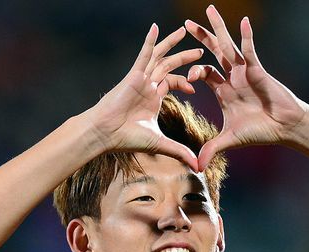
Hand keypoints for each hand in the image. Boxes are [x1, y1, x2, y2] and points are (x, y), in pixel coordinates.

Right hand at [81, 24, 202, 170]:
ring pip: (159, 56)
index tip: (196, 87)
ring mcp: (141, 78)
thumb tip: (198, 167)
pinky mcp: (134, 75)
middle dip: (185, 58)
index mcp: (153, 98)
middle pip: (169, 66)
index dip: (186, 82)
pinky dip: (150, 41)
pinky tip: (157, 27)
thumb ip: (180, 151)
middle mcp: (148, 85)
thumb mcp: (161, 144)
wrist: (106, 133)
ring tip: (185, 32)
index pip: (172, 82)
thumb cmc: (127, 138)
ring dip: (173, 45)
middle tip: (201, 50)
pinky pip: (144, 54)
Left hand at [185, 6, 308, 169]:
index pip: (202, 73)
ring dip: (218, 28)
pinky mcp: (258, 70)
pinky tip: (243, 21)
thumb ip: (212, 149)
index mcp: (223, 90)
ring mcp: (245, 71)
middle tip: (184, 25)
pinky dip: (247, 36)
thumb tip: (197, 167)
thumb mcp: (230, 140)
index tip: (183, 77)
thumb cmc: (260, 131)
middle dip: (199, 38)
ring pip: (228, 46)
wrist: (284, 128)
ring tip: (208, 10)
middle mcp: (232, 77)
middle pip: (212, 53)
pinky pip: (251, 50)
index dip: (190, 71)